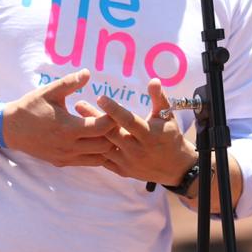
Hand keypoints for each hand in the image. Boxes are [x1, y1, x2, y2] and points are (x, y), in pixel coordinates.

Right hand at [2, 70, 114, 166]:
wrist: (10, 128)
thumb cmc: (31, 107)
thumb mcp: (49, 91)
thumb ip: (70, 82)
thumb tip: (88, 72)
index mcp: (68, 128)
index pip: (103, 127)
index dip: (112, 117)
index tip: (111, 108)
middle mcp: (69, 146)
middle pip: (106, 145)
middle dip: (112, 132)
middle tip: (111, 119)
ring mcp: (66, 157)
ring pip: (99, 158)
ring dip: (106, 145)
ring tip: (103, 130)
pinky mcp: (62, 162)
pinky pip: (88, 162)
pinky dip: (96, 153)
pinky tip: (92, 139)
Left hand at [75, 78, 194, 185]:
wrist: (174, 167)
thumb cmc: (170, 136)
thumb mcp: (168, 116)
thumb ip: (159, 98)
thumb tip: (153, 80)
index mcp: (149, 135)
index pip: (128, 121)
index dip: (114, 110)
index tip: (100, 97)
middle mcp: (137, 150)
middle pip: (111, 133)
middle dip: (94, 118)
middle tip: (79, 104)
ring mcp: (129, 162)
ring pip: (105, 147)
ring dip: (90, 133)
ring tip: (77, 118)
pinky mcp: (123, 171)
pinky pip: (104, 160)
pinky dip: (93, 149)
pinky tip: (82, 137)